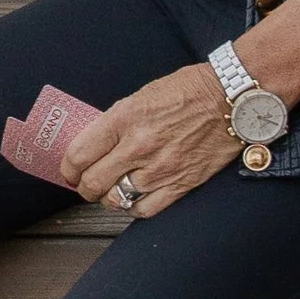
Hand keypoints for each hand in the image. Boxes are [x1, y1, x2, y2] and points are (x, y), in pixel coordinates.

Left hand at [62, 63, 237, 219]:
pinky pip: (146, 209)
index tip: (69, 171)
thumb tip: (96, 144)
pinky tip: (134, 198)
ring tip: (111, 190)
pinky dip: (134, 207)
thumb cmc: (190, 90)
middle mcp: (139, 146)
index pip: (79, 154)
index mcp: (124, 118)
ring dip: (109, 197)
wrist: (232, 98)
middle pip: (93, 182)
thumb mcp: (142, 96)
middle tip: (85, 184)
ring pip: (116, 199)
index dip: (67, 168)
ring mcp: (160, 168)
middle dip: (84, 186)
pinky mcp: (181, 183)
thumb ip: (117, 122)